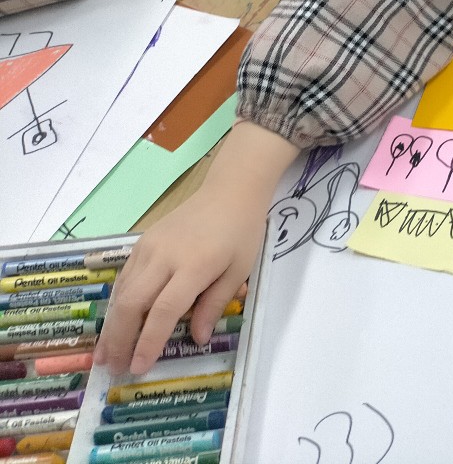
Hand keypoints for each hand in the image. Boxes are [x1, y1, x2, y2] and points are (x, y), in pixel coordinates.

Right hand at [96, 121, 297, 374]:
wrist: (229, 191)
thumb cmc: (241, 232)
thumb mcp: (239, 271)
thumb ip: (214, 305)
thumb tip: (197, 339)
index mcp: (194, 266)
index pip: (165, 311)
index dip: (149, 342)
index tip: (138, 368)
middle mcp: (165, 257)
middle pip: (133, 303)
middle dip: (120, 340)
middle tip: (114, 368)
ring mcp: (149, 248)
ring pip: (122, 292)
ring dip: (112, 325)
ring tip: (104, 354)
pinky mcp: (141, 242)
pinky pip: (124, 278)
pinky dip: (117, 303)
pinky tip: (114, 322)